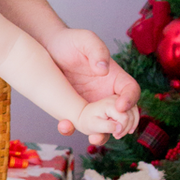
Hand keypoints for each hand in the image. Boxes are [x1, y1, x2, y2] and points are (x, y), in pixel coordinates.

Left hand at [48, 27, 140, 145]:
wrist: (48, 48)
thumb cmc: (71, 41)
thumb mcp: (86, 40)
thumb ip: (97, 51)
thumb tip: (103, 69)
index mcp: (115, 77)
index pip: (131, 91)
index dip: (130, 100)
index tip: (121, 106)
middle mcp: (106, 94)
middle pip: (122, 115)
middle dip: (121, 126)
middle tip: (116, 132)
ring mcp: (91, 105)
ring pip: (101, 125)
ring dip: (100, 135)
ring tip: (94, 139)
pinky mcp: (74, 110)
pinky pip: (76, 123)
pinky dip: (71, 128)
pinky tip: (65, 126)